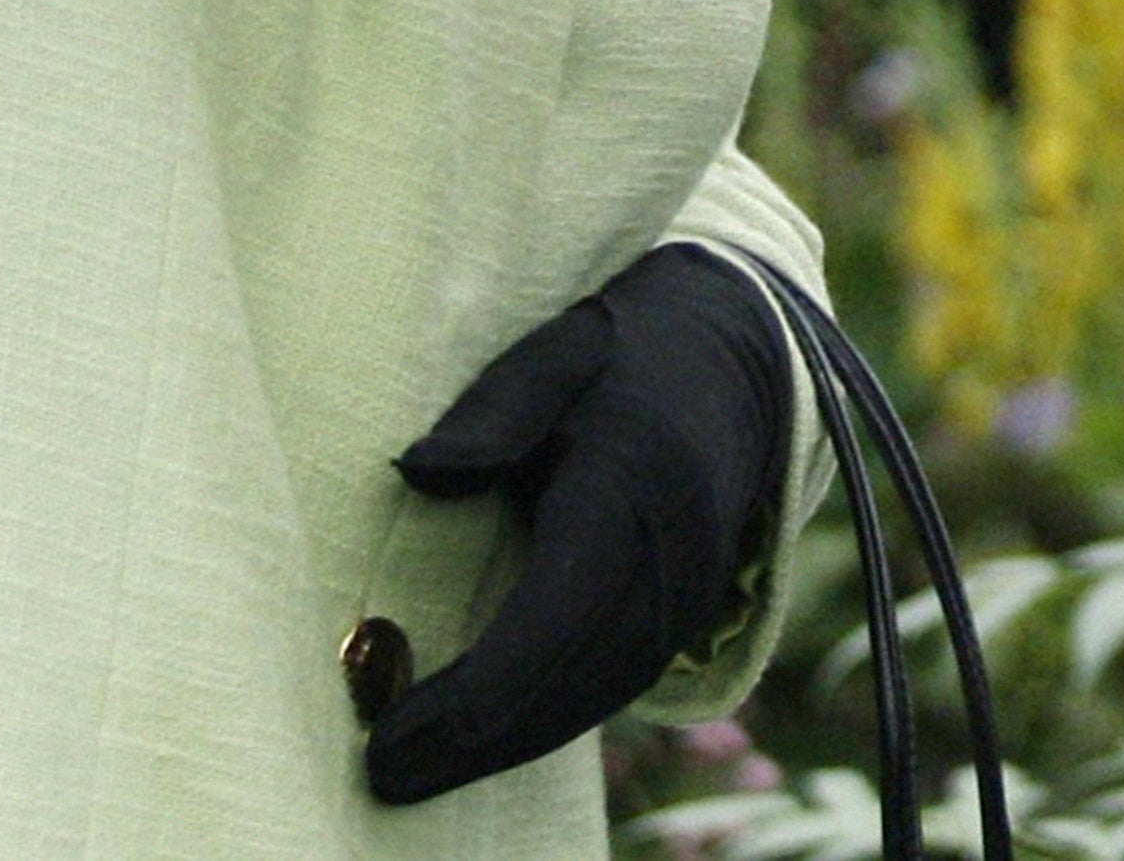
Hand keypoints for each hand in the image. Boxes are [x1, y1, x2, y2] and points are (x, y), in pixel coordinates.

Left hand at [360, 243, 794, 806]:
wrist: (742, 360)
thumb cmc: (627, 354)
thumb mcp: (561, 350)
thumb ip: (494, 409)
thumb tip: (418, 473)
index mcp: (635, 488)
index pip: (560, 609)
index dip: (489, 681)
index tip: (413, 722)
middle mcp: (671, 562)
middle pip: (570, 680)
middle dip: (475, 738)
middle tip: (380, 770)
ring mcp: (685, 598)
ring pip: (592, 699)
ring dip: (504, 747)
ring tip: (410, 772)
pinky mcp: (679, 618)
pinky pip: (609, 689)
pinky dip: (542, 722)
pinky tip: (476, 741)